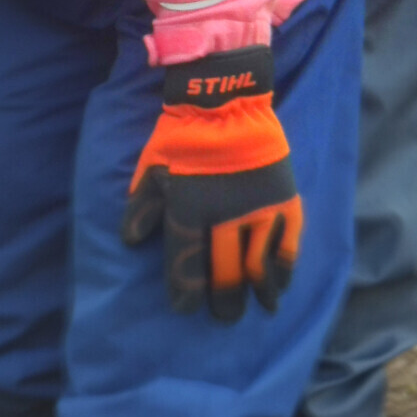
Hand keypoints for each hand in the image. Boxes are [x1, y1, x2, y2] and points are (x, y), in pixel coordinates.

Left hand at [121, 47, 301, 323]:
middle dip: (223, 301)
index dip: (186, 293)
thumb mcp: (152, 167)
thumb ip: (142, 206)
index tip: (186, 308)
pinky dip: (283, 270)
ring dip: (257, 292)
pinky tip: (279, 285)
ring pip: (259, 267)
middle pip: (225, 274)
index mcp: (189, 210)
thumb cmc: (181, 134)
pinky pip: (287, 246)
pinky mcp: (284, 201)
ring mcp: (258, 211)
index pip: (187, 266)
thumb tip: (130, 242)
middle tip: (223, 315)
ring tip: (255, 308)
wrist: (223, 101)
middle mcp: (225, 218)